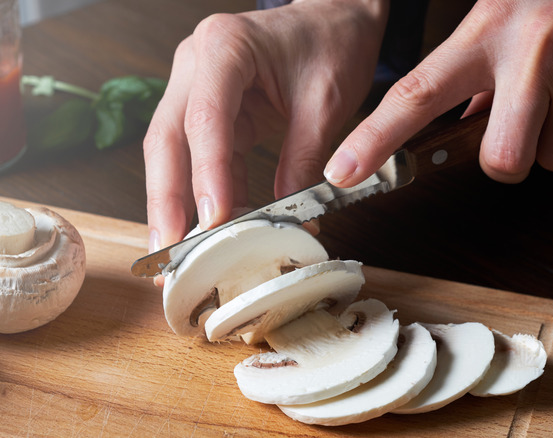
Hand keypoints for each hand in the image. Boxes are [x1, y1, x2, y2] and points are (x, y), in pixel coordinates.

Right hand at [143, 0, 387, 260]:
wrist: (336, 14)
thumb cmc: (332, 41)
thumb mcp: (327, 101)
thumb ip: (304, 157)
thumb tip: (291, 220)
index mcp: (226, 48)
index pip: (206, 118)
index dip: (206, 174)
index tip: (213, 220)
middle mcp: (198, 63)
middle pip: (168, 138)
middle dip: (166, 199)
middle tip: (168, 251)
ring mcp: (197, 85)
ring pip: (173, 151)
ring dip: (175, 203)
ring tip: (177, 253)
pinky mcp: (211, 107)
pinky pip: (200, 155)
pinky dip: (204, 192)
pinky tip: (208, 229)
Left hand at [324, 0, 552, 185]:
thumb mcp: (506, 8)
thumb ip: (475, 64)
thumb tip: (462, 124)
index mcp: (485, 32)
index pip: (416, 94)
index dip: (375, 139)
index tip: (343, 173)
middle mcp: (529, 56)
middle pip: (501, 160)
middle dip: (508, 157)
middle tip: (523, 123)